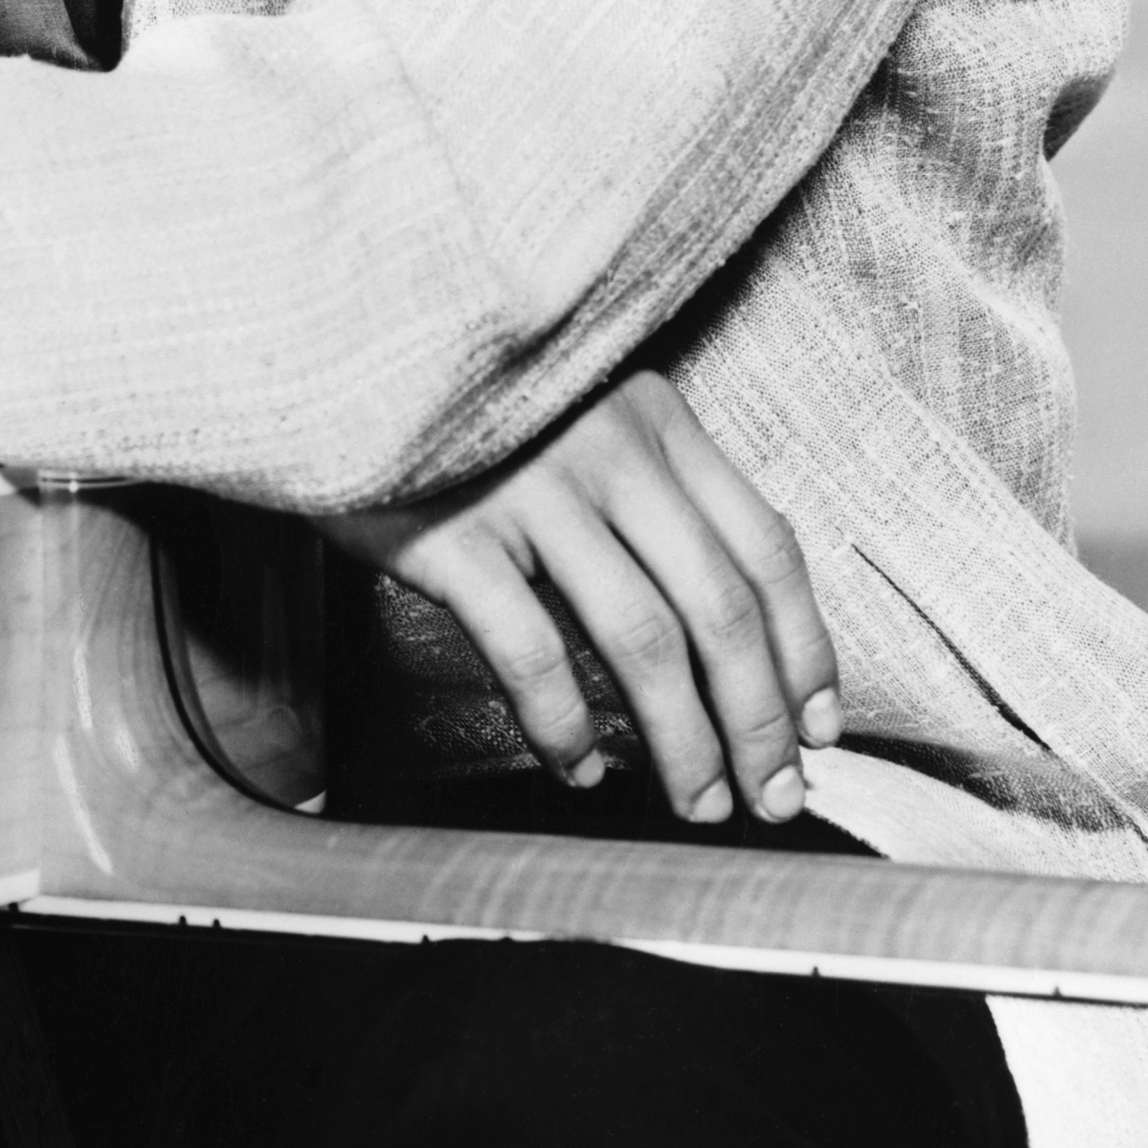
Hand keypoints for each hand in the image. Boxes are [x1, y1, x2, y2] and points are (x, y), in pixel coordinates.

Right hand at [320, 368, 841, 827]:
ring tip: (696, 802)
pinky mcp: (453, 535)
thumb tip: (727, 620)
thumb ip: (653, 485)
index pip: (765, 546)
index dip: (804, 649)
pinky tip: (578, 768)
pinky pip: (532, 653)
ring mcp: (532, 491)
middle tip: (772, 797)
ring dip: (683, 742)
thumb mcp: (584, 410)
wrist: (329, 345)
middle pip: (720, 609)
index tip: (818, 726)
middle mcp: (609, 448)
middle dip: (759, 722)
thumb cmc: (472, 400)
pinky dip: (565, 726)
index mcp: (657, 416)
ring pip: (643, 642)